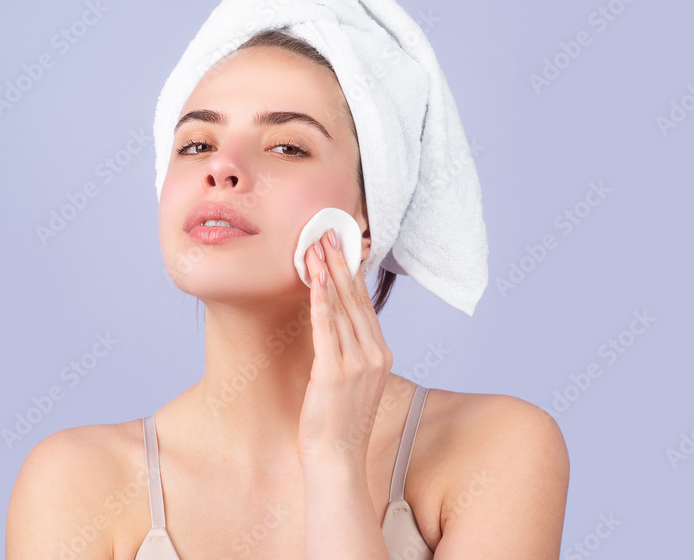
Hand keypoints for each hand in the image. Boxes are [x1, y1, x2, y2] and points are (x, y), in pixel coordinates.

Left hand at [296, 227, 392, 471]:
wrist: (337, 460)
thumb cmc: (338, 423)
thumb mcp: (351, 382)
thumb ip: (349, 352)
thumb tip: (334, 326)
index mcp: (381, 355)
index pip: (365, 304)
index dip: (352, 272)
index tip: (342, 246)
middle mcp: (375, 355)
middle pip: (355, 298)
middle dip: (339, 262)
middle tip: (327, 232)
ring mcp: (357, 364)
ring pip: (341, 306)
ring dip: (326, 272)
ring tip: (315, 244)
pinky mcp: (334, 372)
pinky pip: (326, 327)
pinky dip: (319, 298)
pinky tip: (312, 278)